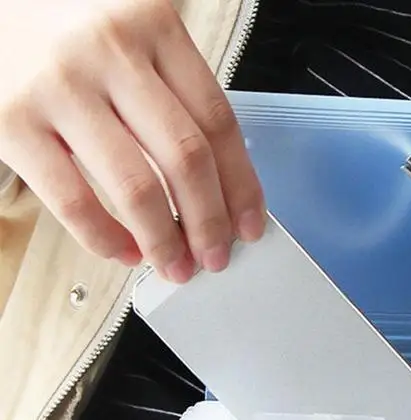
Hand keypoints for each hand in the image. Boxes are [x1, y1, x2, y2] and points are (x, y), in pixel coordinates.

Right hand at [0, 0, 264, 280]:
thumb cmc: (61, 23)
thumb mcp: (128, 34)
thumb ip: (170, 90)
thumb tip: (214, 185)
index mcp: (152, 24)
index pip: (217, 122)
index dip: (241, 186)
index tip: (249, 225)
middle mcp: (109, 51)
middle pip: (186, 158)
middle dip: (210, 222)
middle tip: (216, 258)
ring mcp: (58, 86)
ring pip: (137, 187)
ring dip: (165, 241)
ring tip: (176, 267)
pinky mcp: (11, 121)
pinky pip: (74, 200)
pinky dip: (107, 238)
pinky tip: (125, 252)